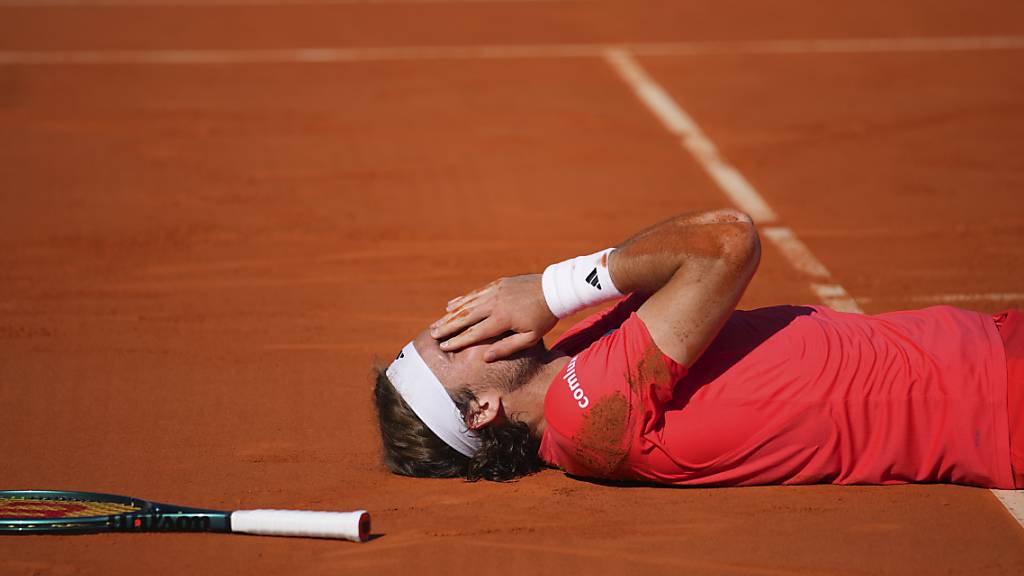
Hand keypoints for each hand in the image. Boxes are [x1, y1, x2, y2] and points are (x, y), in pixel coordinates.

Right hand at [429, 274, 556, 361]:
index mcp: (502, 319)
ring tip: (437, 323)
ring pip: (467, 304)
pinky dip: (462, 300)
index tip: (444, 346)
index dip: (458, 340)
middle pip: (465, 317)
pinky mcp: (497, 284)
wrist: (554, 290)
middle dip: (447, 327)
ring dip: (450, 314)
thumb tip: (485, 357)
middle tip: (433, 334)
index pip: (475, 332)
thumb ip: (507, 348)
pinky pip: (475, 292)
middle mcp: (495, 303)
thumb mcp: (530, 338)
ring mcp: (495, 291)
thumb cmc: (544, 318)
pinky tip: (451, 305)